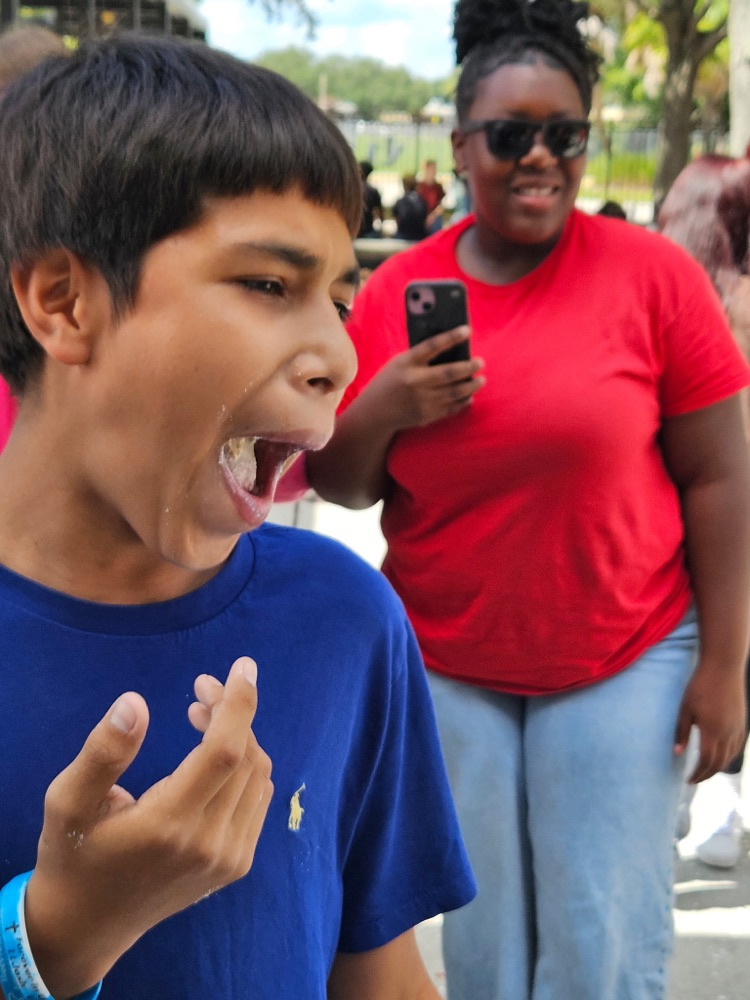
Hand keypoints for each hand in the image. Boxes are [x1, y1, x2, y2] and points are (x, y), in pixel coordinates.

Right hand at [24, 656, 272, 997]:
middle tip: (199, 689)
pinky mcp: (237, 865)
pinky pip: (258, 798)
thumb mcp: (68, 802)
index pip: (225, 752)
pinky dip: (245, 765)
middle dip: (230, 710)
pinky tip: (214, 754)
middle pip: (245, 756)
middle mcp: (210, 844)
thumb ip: (103, 752)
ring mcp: (230, 858)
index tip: (243, 666)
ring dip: (240, 735)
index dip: (239, 703)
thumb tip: (135, 702)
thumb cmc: (75, 855)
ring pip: (257, 775)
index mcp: (169, 825)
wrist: (89, 926)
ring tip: (200, 716)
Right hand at [366, 327, 484, 430]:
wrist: (375, 412)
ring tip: (480, 379)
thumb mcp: (400, 363)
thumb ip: (420, 357)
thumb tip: (450, 348)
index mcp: (407, 363)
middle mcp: (415, 382)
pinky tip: (470, 396)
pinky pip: (451, 408)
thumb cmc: (389, 382)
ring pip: (455, 393)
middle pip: (449, 373)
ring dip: (471, 386)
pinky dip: (464, 401)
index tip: (467, 330)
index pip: (432, 346)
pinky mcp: (427, 415)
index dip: (451, 337)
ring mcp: (422, 401)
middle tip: (480, 362)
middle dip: (469, 367)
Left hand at [674, 658, 746, 782]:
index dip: (697, 774)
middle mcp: (728, 734)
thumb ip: (681, 731)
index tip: (688, 780)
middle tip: (695, 779)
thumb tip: (677, 753)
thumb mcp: (685, 708)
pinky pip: (737, 747)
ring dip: (717, 767)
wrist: (723, 668)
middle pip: (719, 763)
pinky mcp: (743, 723)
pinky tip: (721, 756)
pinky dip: (728, 756)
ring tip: (705, 770)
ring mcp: (738, 729)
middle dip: (706, 774)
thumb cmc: (700, 686)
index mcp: (712, 732)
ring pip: (730, 756)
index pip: (705, 761)